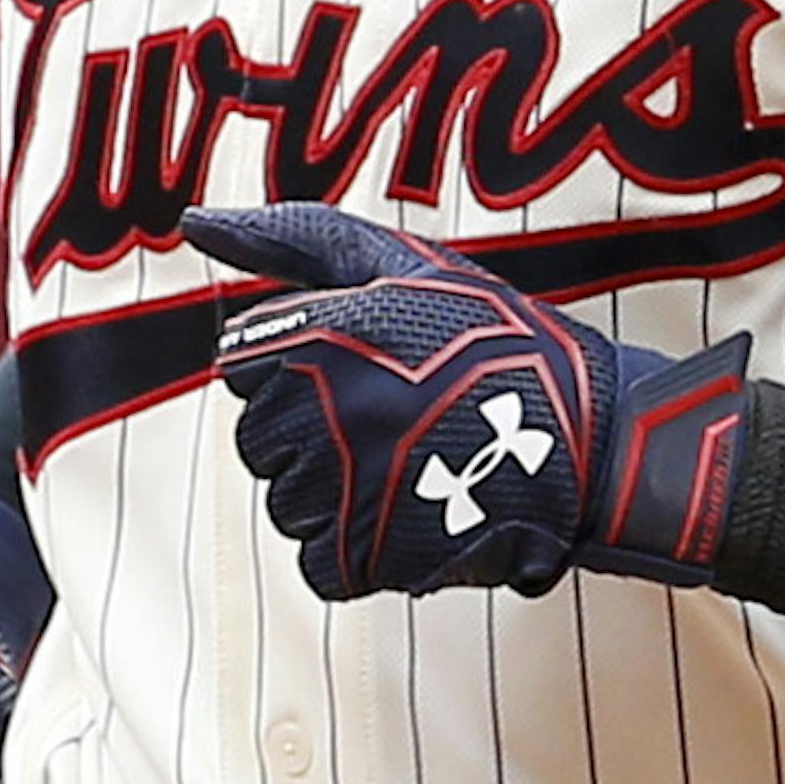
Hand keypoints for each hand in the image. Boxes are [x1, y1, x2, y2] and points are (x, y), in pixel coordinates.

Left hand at [188, 204, 751, 599]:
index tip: (367, 360)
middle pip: (257, 435)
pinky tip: (413, 511)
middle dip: (313, 427)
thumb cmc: (492, 340)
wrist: (591, 440)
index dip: (303, 359)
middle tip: (398, 412)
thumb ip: (292, 236)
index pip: (243, 361)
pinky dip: (357, 549)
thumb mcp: (402, 262)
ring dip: (336, 490)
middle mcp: (318, 409)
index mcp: (318, 332)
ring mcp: (340, 488)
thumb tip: (193, 222)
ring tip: (414, 461)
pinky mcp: (364, 558)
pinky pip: (316, 561)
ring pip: (284, 501)